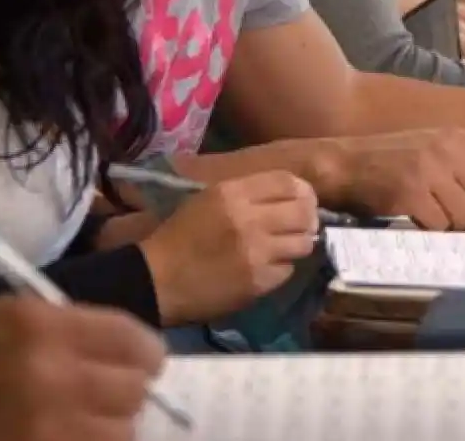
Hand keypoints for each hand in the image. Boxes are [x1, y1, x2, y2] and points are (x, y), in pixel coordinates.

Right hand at [0, 296, 165, 440]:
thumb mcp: (6, 315)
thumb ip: (69, 329)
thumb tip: (126, 354)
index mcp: (45, 327)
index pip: (135, 342)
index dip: (144, 354)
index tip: (141, 361)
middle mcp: (54, 378)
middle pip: (134, 392)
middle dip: (125, 391)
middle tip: (107, 393)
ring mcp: (46, 431)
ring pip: (120, 435)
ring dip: (109, 429)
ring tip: (82, 422)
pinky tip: (66, 437)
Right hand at [137, 171, 318, 325]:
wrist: (156, 279)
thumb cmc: (179, 235)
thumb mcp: (208, 199)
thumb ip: (246, 194)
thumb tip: (290, 194)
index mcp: (232, 192)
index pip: (288, 182)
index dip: (302, 190)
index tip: (303, 200)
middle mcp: (249, 219)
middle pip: (303, 211)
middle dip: (308, 218)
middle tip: (301, 226)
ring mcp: (256, 252)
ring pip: (303, 243)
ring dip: (297, 244)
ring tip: (284, 248)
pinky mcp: (258, 282)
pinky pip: (287, 270)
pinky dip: (281, 269)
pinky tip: (265, 269)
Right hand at [331, 129, 464, 229]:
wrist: (341, 162)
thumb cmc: (389, 163)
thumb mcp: (436, 158)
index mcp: (458, 137)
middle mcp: (448, 149)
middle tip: (453, 218)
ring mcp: (429, 169)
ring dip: (452, 226)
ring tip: (429, 212)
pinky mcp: (410, 192)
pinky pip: (440, 226)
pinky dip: (430, 229)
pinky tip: (413, 216)